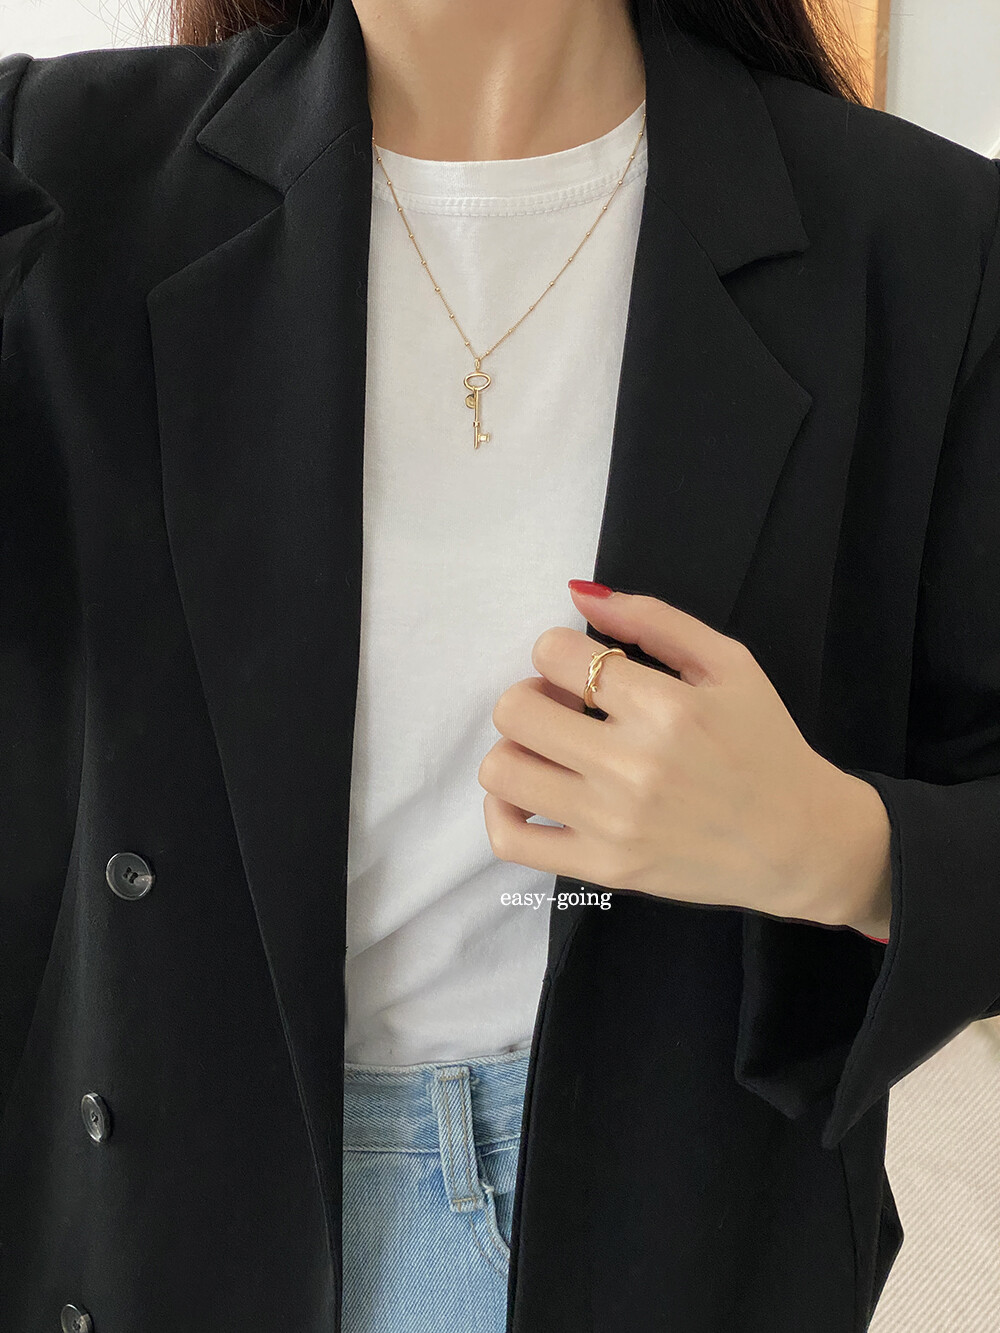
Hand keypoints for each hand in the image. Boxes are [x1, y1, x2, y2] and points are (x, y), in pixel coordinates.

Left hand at [478, 582, 891, 934]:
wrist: (801, 842)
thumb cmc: (765, 744)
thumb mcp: (729, 664)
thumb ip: (654, 620)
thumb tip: (579, 594)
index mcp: (665, 707)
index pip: (555, 654)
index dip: (558, 652)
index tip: (584, 671)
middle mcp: (631, 766)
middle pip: (515, 710)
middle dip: (532, 695)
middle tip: (565, 709)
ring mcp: (611, 823)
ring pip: (502, 770)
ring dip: (516, 748)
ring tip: (553, 752)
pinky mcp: (602, 868)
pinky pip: (509, 841)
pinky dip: (502, 812)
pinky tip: (534, 796)